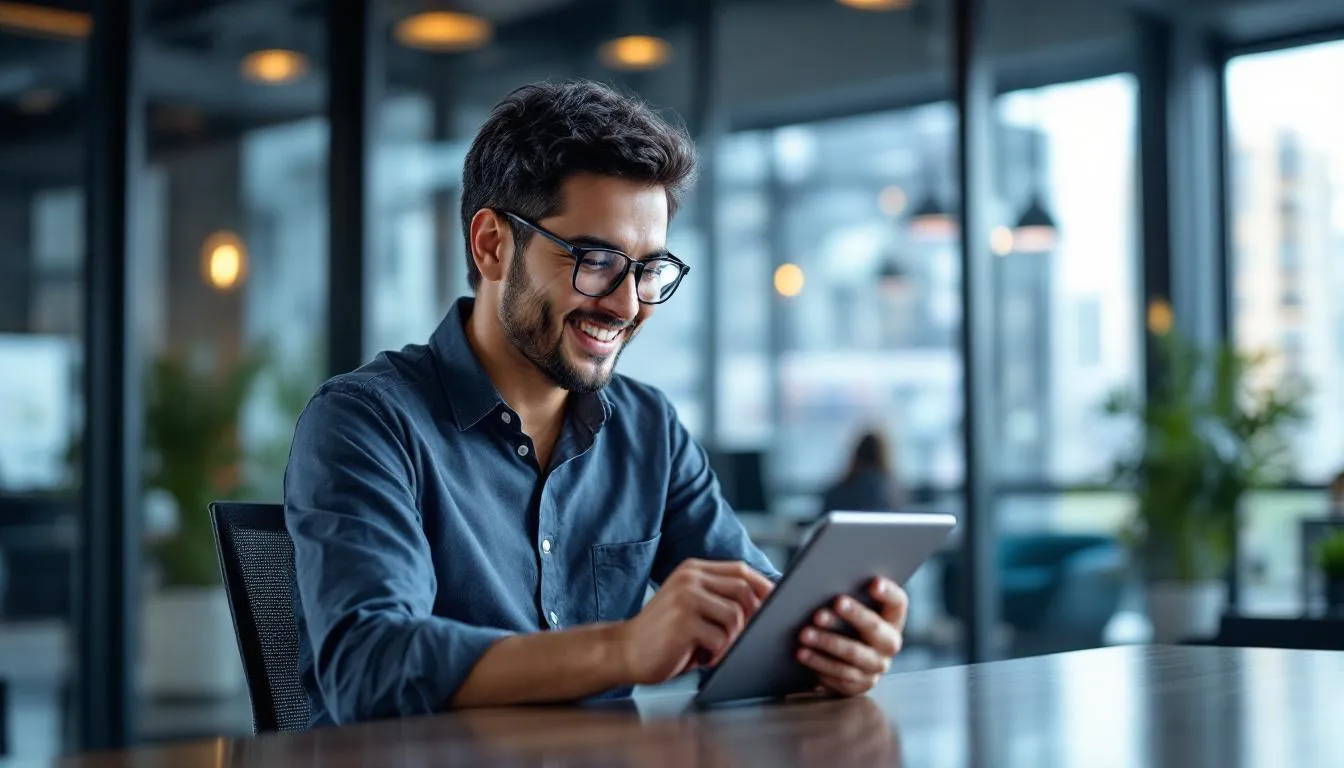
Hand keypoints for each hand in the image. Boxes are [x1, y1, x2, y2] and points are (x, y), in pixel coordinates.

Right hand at [614, 559, 773, 685]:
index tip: (776, 606)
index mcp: (693, 569)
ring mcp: (686, 598)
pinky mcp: (683, 622)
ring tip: (715, 649)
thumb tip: (767, 604)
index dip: (763, 587)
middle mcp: (689, 578)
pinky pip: (721, 638)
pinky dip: (718, 653)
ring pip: (736, 616)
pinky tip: (702, 658)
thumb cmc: (665, 635)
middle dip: (753, 617)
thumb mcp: (692, 606)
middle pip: (744, 590)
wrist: (623, 651)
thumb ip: (719, 598)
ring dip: (733, 639)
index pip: (741, 570)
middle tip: (744, 638)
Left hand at [796, 577, 907, 696]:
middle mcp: (889, 643)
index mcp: (891, 617)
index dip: (888, 592)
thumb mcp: (842, 604)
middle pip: (876, 629)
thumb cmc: (838, 618)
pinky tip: (803, 654)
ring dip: (828, 644)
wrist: (836, 654)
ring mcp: (876, 666)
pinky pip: (841, 677)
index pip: (898, 602)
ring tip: (804, 634)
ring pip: (855, 655)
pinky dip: (820, 664)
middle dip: (852, 617)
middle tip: (824, 609)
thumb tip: (809, 572)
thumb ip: (835, 588)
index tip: (872, 582)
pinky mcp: (859, 685)